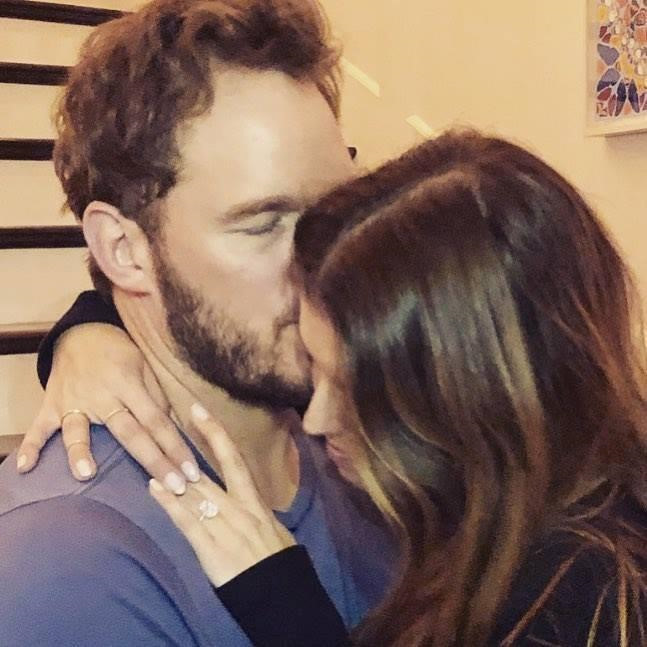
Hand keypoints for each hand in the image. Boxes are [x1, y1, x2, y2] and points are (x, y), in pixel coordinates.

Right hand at [18, 323, 198, 492]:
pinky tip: (25, 467)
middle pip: (130, 433)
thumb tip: (172, 428)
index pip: (157, 421)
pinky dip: (31, 446)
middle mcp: (103, 396)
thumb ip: (156, 397)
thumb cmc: (120, 353)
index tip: (191, 472)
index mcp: (130, 385)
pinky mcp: (51, 405)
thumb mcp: (145, 366)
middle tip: (173, 487)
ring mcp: (74, 402)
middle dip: (153, 460)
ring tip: (86, 474)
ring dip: (80, 451)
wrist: (82, 334)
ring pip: (79, 429)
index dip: (175, 447)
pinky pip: (39, 427)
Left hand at [149, 404, 295, 586]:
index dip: (216, 433)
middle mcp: (237, 506)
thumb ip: (254, 511)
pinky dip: (169, 504)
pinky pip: (187, 522)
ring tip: (152, 450)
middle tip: (177, 414)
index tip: (200, 411)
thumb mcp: (273, 527)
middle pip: (212, 468)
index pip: (233, 458)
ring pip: (194, 492)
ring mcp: (223, 526)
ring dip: (172, 472)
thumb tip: (245, 500)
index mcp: (254, 500)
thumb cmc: (278, 560)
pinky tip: (153, 489)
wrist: (279, 591)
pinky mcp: (210, 547)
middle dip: (196, 440)